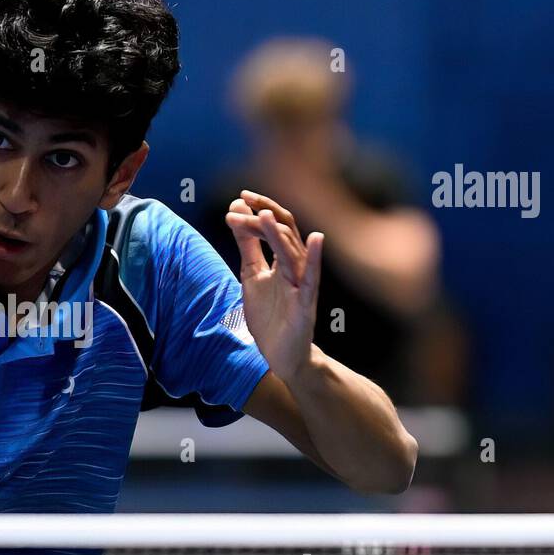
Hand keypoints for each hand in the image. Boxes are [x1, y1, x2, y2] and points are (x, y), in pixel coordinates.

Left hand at [225, 190, 323, 381]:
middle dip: (264, 214)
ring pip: (293, 251)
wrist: (281, 355)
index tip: (238, 198)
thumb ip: (248, 247)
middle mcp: (295, 268)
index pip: (274, 227)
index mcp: (282, 261)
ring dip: (277, 232)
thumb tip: (237, 213)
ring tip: (263, 214)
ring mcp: (302, 284)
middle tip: (242, 201)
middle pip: (284, 232)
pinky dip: (315, 258)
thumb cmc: (271, 316)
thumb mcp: (252, 275)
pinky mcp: (306, 304)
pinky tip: (316, 238)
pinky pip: (312, 278)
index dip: (258, 210)